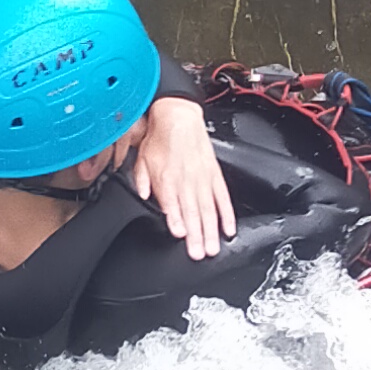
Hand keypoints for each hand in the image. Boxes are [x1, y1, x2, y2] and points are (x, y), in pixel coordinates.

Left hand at [124, 90, 233, 260]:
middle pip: (192, 211)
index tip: (180, 233)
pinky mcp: (214, 175)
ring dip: (211, 230)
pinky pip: (222, 197)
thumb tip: (143, 196)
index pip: (172, 202)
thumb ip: (141, 180)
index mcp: (166, 176)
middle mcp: (186, 179)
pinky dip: (227, 214)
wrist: (179, 116)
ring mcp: (203, 178)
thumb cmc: (160, 138)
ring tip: (213, 247)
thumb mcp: (142, 158)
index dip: (176, 218)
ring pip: (208, 208)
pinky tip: (228, 229)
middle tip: (199, 253)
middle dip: (196, 234)